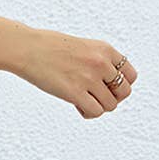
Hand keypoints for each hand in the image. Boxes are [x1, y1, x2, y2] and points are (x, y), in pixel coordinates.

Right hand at [11, 27, 136, 117]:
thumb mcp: (82, 46)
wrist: (27, 48)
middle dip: (111, 98)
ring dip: (98, 107)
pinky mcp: (74, 92)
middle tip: (95, 97)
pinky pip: (95, 111)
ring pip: (110, 105)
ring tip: (83, 102)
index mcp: (105, 49)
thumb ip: (98, 60)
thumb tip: (106, 84)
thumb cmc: (48, 47)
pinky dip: (88, 113)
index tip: (107, 87)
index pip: (131, 75)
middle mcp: (101, 63)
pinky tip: (77, 107)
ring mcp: (88, 78)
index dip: (121, 85)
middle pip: (124, 92)